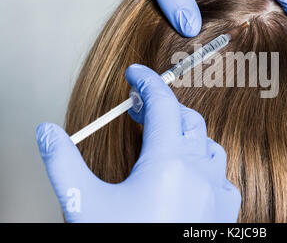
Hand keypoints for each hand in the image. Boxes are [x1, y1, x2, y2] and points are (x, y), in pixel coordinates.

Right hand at [36, 64, 240, 221]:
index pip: (162, 103)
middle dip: (163, 107)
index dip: (147, 81)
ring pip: (209, 147)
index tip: (134, 72)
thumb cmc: (125, 241)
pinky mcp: (225, 214)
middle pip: (188, 120)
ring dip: (187, 135)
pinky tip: (190, 177)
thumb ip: (65, 164)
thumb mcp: (86, 206)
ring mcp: (217, 192)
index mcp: (169, 162)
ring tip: (164, 139)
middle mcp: (200, 171)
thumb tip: (48, 132)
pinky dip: (204, 167)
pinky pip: (222, 177)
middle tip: (138, 107)